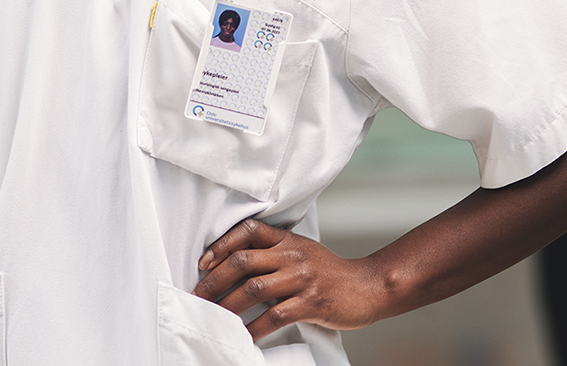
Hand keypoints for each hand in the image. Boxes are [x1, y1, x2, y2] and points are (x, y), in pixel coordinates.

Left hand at [193, 219, 389, 339]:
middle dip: (215, 280)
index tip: (202, 263)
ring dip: (229, 305)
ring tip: (215, 317)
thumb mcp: (302, 251)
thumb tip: (235, 266)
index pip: (248, 230)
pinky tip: (245, 336)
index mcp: (287, 239)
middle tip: (199, 296)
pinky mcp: (310, 302)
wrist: (367, 287)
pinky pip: (274, 316)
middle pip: (243, 261)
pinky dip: (255, 328)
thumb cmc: (330, 272)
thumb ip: (274, 253)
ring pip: (254, 288)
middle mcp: (291, 255)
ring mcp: (301, 278)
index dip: (221, 244)